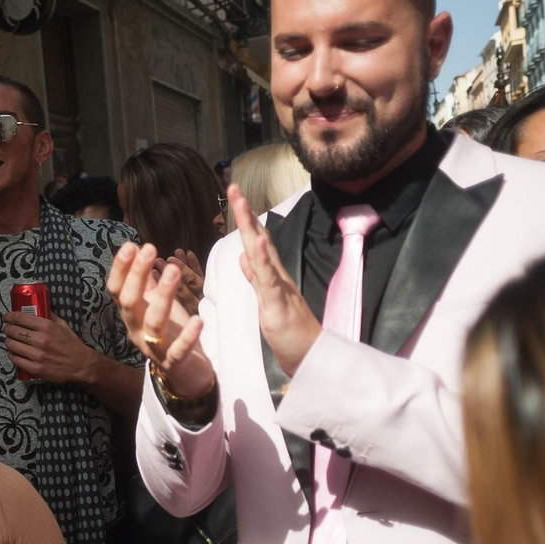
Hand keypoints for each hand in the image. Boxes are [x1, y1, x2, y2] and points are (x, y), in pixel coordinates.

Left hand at [2, 312, 95, 385]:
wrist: (81, 364)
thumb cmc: (71, 344)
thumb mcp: (63, 325)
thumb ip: (50, 315)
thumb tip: (38, 307)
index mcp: (47, 326)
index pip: (20, 318)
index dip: (9, 317)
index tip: (6, 317)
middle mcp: (41, 340)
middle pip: (13, 331)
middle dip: (7, 329)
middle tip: (8, 329)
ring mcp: (38, 355)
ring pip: (12, 345)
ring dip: (8, 342)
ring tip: (10, 341)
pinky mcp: (36, 368)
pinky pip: (16, 360)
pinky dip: (12, 355)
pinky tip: (14, 353)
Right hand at [106, 242, 213, 397]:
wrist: (186, 374)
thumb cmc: (172, 333)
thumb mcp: (158, 305)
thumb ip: (148, 283)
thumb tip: (140, 251)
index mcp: (132, 316)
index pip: (117, 290)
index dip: (121, 268)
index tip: (131, 245)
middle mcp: (137, 331)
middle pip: (130, 302)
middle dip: (137, 274)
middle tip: (149, 248)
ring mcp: (154, 349)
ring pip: (153, 322)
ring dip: (162, 295)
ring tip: (173, 271)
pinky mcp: (174, 363)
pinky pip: (178, 351)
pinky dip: (187, 336)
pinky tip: (198, 320)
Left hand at [229, 182, 320, 377]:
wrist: (311, 357)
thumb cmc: (291, 332)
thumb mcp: (267, 301)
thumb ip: (256, 278)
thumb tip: (243, 256)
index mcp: (271, 275)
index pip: (256, 242)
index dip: (245, 220)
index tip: (234, 197)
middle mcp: (277, 275)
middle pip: (258, 238)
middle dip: (245, 213)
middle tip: (233, 186)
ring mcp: (279, 287)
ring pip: (262, 251)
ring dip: (250, 226)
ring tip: (241, 201)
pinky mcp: (279, 303)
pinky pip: (268, 279)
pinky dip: (262, 259)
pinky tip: (256, 242)